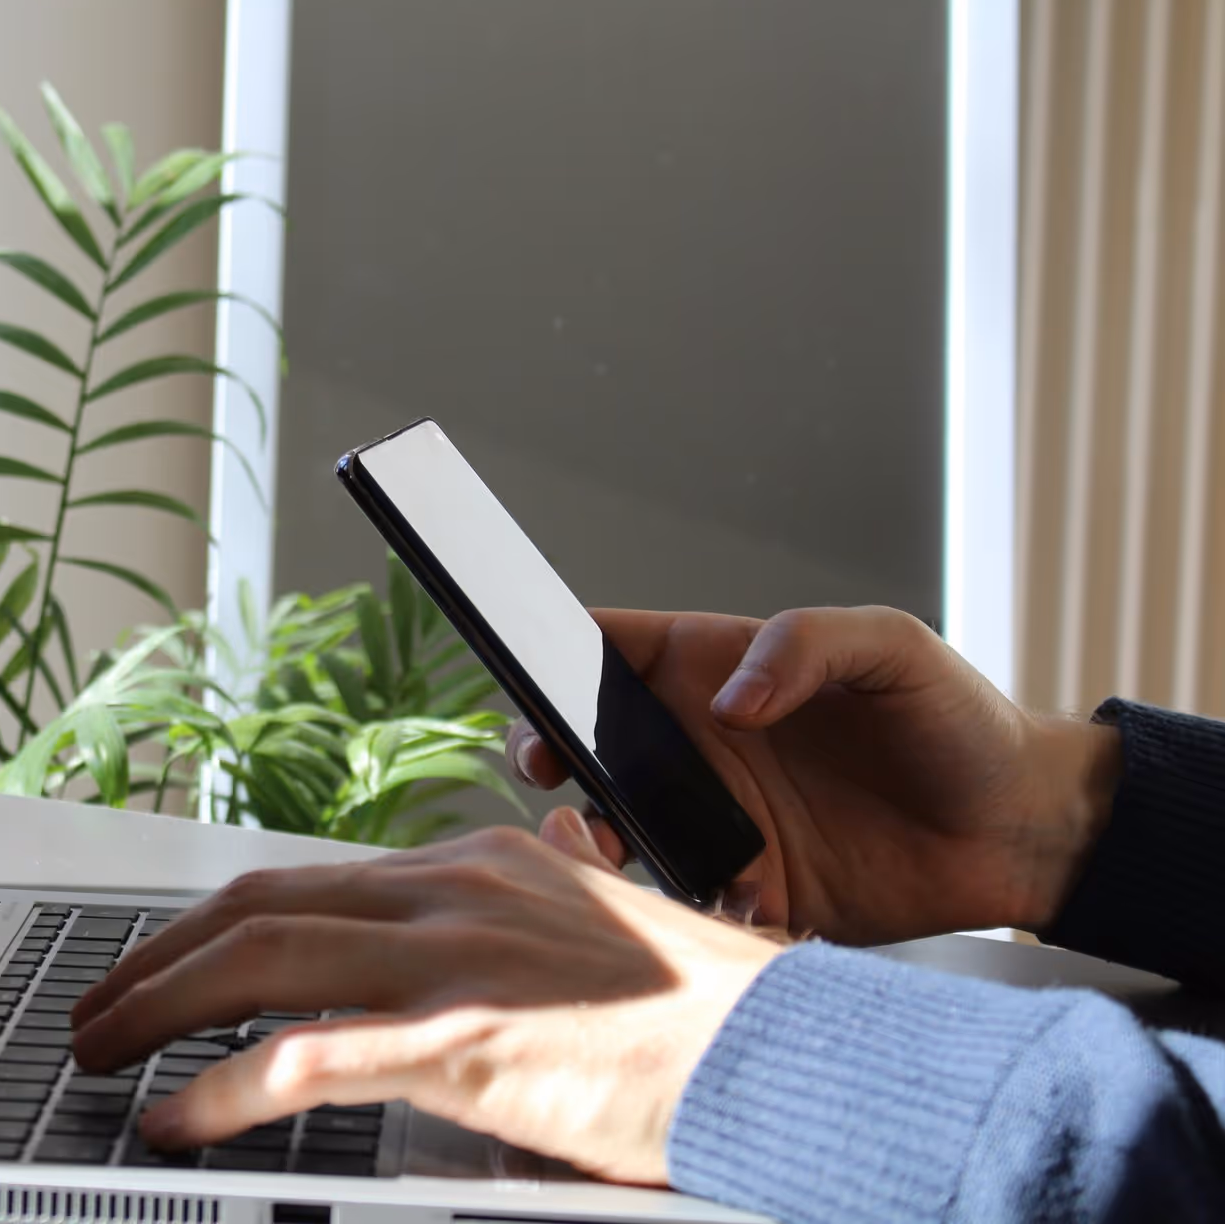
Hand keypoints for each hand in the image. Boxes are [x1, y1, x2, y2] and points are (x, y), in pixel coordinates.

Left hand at [69, 817, 779, 1184]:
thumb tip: (530, 843)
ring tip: (103, 1050)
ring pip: (260, 961)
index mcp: (476, 865)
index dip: (220, 920)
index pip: (311, 879)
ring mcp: (452, 963)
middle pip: (258, 905)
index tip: (171, 957)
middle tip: (100, 1002)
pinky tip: (179, 1118)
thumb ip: (544, 882)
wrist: (783, 1054)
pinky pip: (306, 1060)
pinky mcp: (464, 1044)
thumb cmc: (702, 1007)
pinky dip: (222, 1090)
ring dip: (158, 1007)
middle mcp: (451, 893)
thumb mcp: (604, 912)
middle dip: (158, 955)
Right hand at [512, 606, 1120, 943]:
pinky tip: (732, 904)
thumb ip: (804, 645)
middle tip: (552, 779)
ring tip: (612, 857)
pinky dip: (686, 911)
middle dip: (548, 760)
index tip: (531, 678)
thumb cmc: (961, 720)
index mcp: (718, 670)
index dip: (557, 657)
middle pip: (588, 747)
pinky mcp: (750, 892)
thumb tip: (726, 699)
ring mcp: (720, 821)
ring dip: (598, 847)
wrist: (1024, 832)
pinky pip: (687, 906)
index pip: (612, 649)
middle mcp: (703, 746)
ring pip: (617, 834)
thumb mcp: (893, 648)